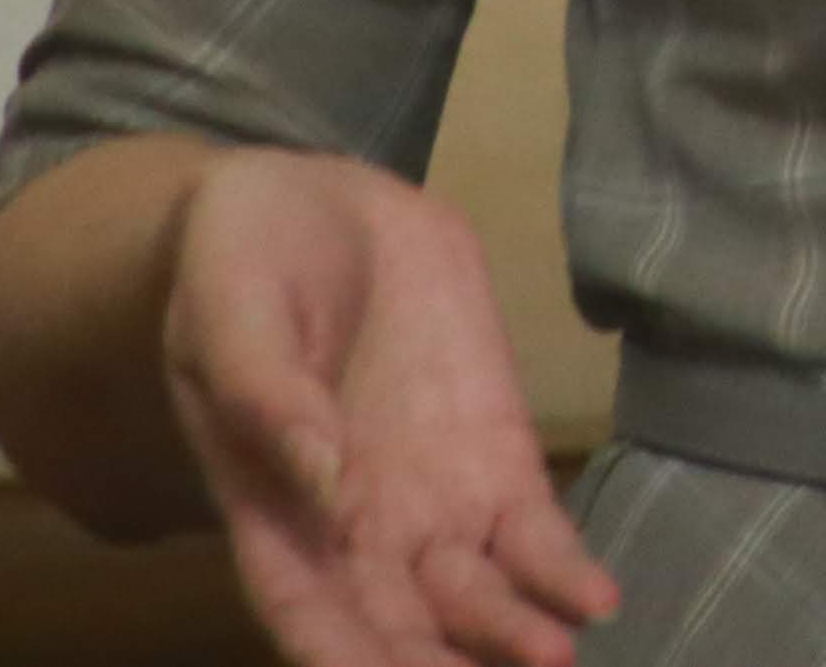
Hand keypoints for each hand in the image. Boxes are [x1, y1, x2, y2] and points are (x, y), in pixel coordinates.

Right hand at [160, 146, 620, 666]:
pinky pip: (531, 530)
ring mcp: (430, 496)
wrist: (313, 204)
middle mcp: (353, 527)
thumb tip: (321, 481)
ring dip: (511, 636)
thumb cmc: (240, 266)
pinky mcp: (492, 451)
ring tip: (553, 654)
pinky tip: (594, 597)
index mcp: (272, 510)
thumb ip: (267, 395)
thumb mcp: (231, 312)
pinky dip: (561, 569)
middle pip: (399, 629)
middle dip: (440, 666)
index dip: (340, 659)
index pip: (303, 612)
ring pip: (475, 597)